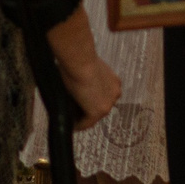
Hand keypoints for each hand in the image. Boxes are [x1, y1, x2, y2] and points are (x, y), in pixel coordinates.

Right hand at [44, 10, 120, 131]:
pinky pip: (86, 123)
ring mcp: (108, 104)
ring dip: (82, 118)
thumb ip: (86, 76)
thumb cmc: (79, 58)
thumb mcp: (87, 67)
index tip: (81, 103)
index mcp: (114, 82)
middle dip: (87, 110)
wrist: (80, 59)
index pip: (103, 95)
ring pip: (93, 116)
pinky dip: (77, 125)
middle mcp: (115, 94)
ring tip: (70, 120)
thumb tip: (72, 76)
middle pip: (100, 107)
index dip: (91, 100)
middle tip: (73, 112)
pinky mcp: (97, 112)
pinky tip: (69, 125)